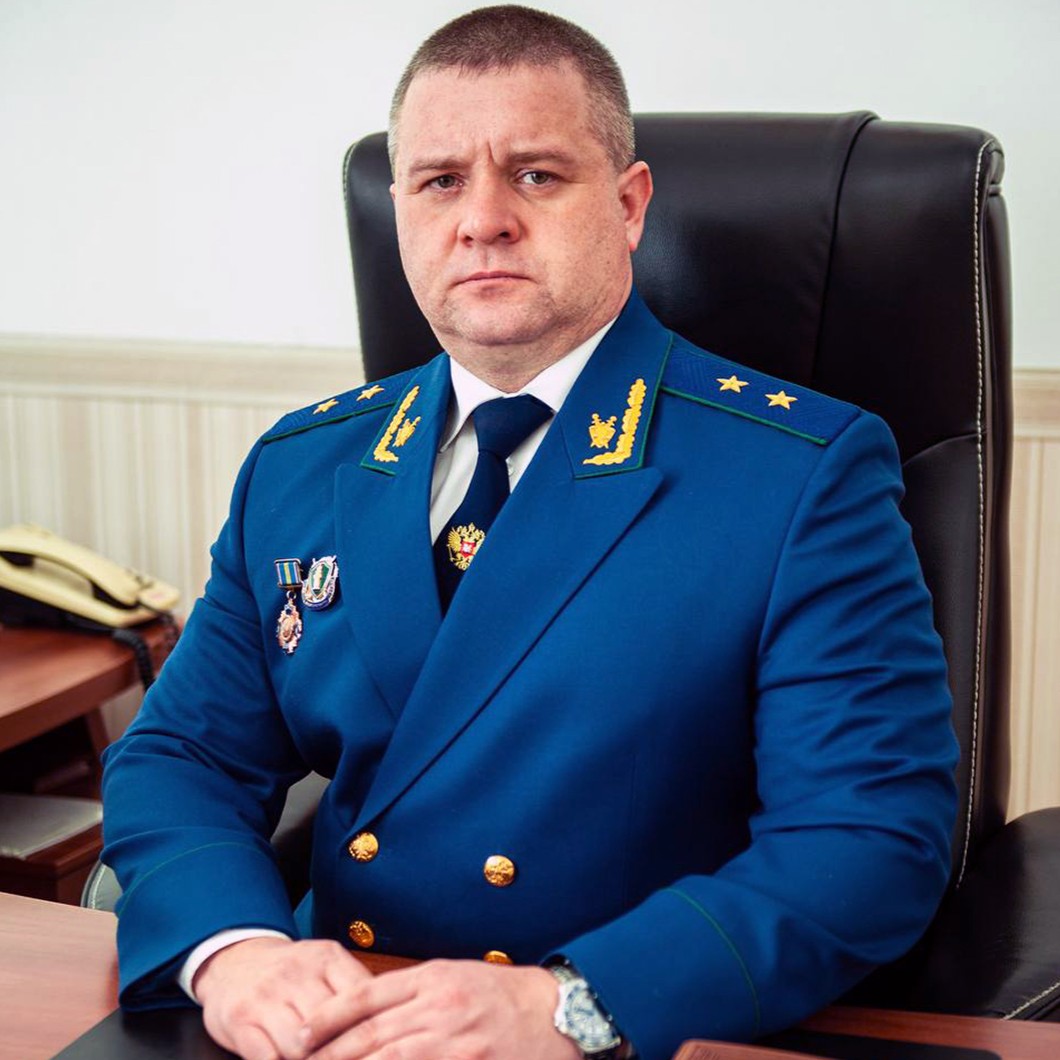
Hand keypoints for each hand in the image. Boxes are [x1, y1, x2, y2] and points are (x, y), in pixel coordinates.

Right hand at [193, 936, 371, 1059]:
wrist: (233, 961)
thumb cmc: (290, 974)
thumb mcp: (326, 966)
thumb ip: (356, 990)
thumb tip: (395, 1020)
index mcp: (327, 958)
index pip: (361, 998)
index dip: (371, 1031)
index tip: (381, 1048)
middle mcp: (296, 973)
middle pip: (332, 1026)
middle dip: (342, 1053)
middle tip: (354, 1058)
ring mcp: (266, 996)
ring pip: (300, 1046)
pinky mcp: (238, 1020)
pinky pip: (266, 1058)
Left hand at [300, 958, 580, 1059]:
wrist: (557, 1012)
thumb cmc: (503, 995)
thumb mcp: (455, 977)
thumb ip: (413, 991)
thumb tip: (363, 1012)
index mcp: (432, 977)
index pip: (364, 996)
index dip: (326, 1018)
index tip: (298, 1036)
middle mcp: (438, 1006)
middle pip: (368, 1035)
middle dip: (327, 1056)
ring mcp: (454, 1040)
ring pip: (386, 1059)